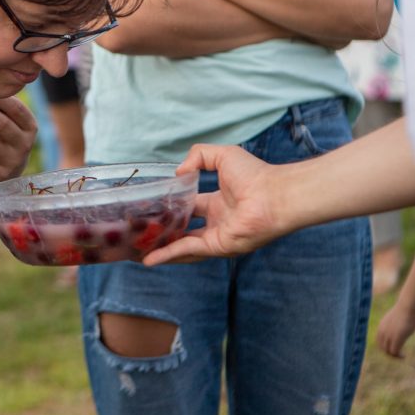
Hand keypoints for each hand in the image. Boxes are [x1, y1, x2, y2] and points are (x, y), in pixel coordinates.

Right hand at [142, 144, 291, 264]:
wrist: (274, 196)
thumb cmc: (255, 175)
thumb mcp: (222, 156)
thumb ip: (199, 156)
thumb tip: (179, 173)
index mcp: (218, 202)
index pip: (189, 207)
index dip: (172, 207)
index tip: (152, 207)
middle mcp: (216, 221)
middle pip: (184, 230)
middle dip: (164, 232)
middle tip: (141, 233)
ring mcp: (216, 236)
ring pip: (182, 245)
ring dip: (162, 249)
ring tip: (139, 252)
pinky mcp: (216, 246)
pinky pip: (188, 250)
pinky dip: (169, 255)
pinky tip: (150, 259)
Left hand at [376, 303, 414, 357]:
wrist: (407, 307)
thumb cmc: (406, 311)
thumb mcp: (396, 318)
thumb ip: (395, 324)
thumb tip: (399, 326)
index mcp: (381, 327)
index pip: (379, 341)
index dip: (385, 347)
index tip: (394, 348)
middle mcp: (383, 332)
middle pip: (382, 347)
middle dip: (389, 353)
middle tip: (398, 354)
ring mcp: (389, 335)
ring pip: (388, 351)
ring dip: (394, 356)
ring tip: (401, 356)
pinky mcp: (397, 338)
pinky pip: (395, 351)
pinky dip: (398, 356)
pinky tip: (404, 355)